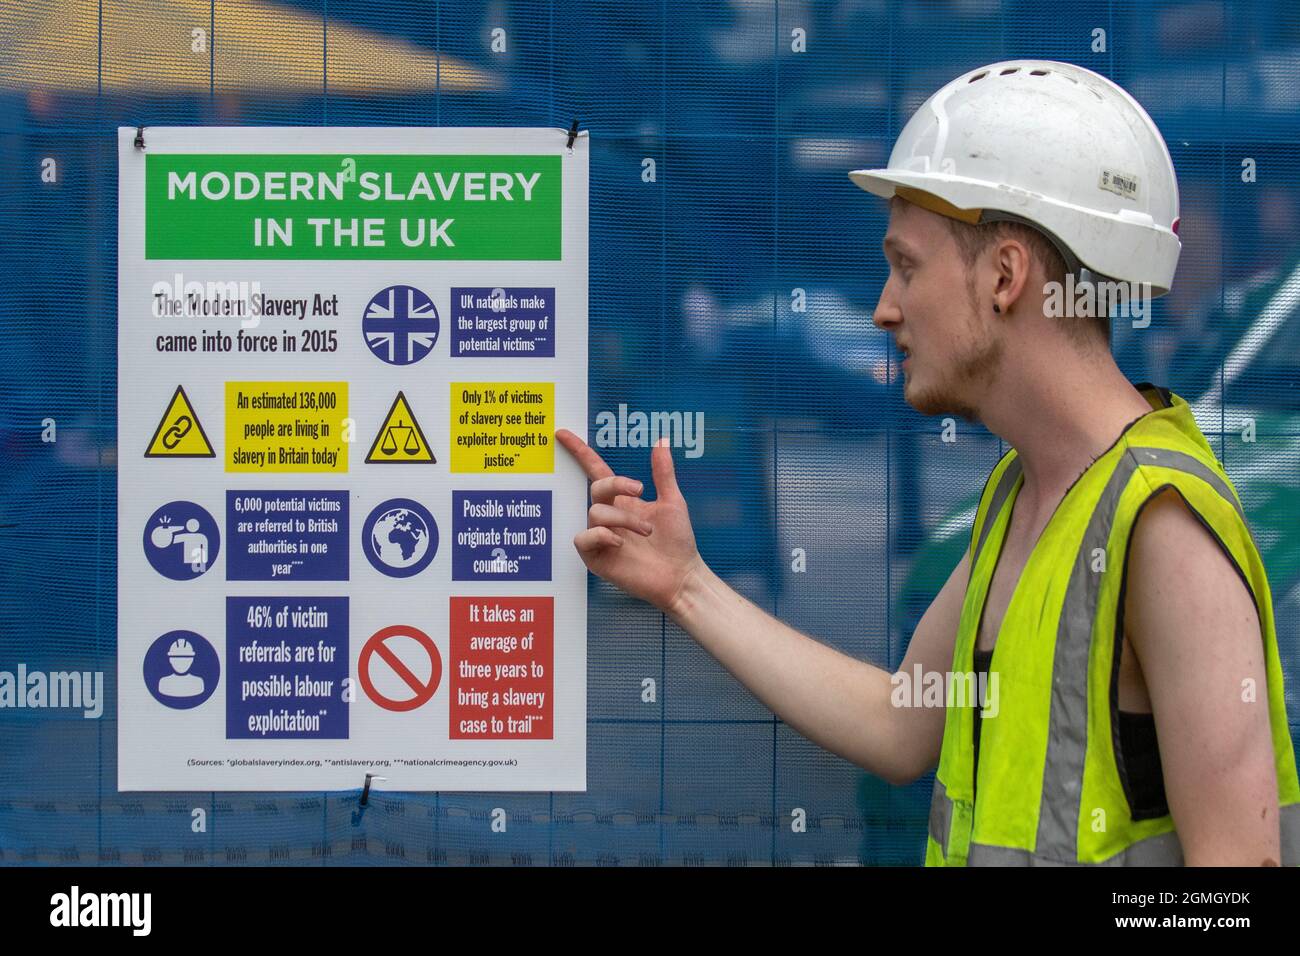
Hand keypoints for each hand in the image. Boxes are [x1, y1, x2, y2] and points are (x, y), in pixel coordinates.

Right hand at [555, 428, 705, 613]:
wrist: (681, 575)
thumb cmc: (677, 542)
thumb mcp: (673, 502)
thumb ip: (663, 472)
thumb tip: (662, 440)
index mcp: (623, 501)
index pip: (596, 471)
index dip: (580, 452)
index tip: (563, 433)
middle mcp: (609, 516)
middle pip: (597, 488)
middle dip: (617, 485)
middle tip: (641, 491)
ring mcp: (600, 536)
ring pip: (596, 513)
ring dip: (624, 518)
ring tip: (646, 532)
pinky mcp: (596, 557)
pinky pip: (584, 538)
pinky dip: (602, 535)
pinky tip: (620, 543)